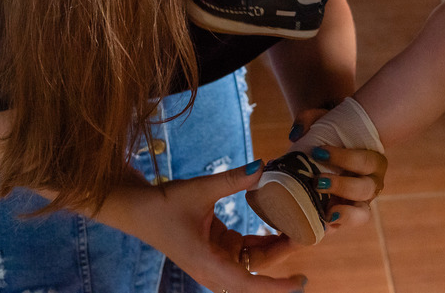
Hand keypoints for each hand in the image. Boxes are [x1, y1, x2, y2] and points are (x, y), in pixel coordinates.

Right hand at [148, 164, 307, 291]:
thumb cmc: (163, 204)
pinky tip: (280, 225)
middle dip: (283, 256)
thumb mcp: (200, 189)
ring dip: (275, 247)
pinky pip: (246, 250)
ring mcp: (215, 260)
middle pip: (257, 271)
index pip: (250, 285)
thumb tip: (263, 165)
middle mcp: (213, 268)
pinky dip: (262, 239)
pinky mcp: (216, 249)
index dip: (277, 288)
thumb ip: (233, 180)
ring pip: (254, 260)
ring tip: (298, 226)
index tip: (301, 282)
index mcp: (209, 263)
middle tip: (307, 233)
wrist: (137, 209)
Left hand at [290, 109, 388, 230]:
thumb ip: (308, 119)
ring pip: (362, 214)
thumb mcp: (320, 119)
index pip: (365, 161)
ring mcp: (359, 203)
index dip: (344, 158)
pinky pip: (344, 226)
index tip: (318, 151)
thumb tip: (296, 134)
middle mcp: (371, 184)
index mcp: (373, 161)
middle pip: (365, 189)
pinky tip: (320, 226)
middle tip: (317, 181)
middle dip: (342, 186)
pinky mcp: (345, 216)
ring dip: (345, 213)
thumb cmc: (329, 135)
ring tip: (326, 212)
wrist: (329, 152)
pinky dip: (334, 227)